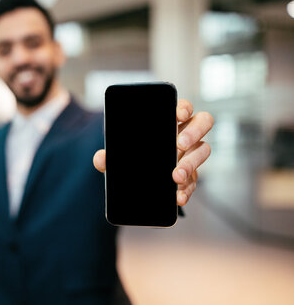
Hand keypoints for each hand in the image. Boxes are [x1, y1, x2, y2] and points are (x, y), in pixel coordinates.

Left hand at [93, 99, 212, 205]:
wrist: (139, 185)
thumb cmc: (134, 159)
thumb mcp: (121, 156)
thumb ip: (109, 156)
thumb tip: (101, 159)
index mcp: (169, 122)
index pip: (183, 107)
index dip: (184, 108)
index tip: (178, 114)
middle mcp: (185, 134)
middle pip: (203, 122)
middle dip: (194, 131)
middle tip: (179, 144)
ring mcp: (191, 155)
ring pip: (203, 151)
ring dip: (191, 163)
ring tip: (176, 176)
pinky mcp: (192, 177)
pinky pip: (195, 182)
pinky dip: (187, 190)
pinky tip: (178, 196)